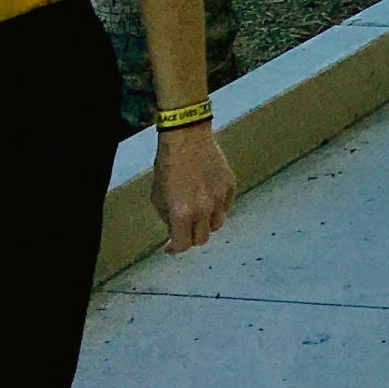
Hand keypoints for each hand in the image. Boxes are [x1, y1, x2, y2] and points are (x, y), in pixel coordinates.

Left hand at [152, 126, 235, 253]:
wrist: (187, 139)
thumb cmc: (167, 166)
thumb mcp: (158, 196)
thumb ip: (167, 217)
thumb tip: (174, 228)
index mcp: (182, 213)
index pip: (183, 245)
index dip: (174, 248)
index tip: (170, 246)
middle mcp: (204, 210)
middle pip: (202, 239)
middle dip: (190, 237)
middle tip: (184, 230)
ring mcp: (220, 198)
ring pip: (217, 224)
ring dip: (206, 224)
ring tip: (198, 213)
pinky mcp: (230, 185)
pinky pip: (226, 205)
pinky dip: (217, 206)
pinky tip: (208, 196)